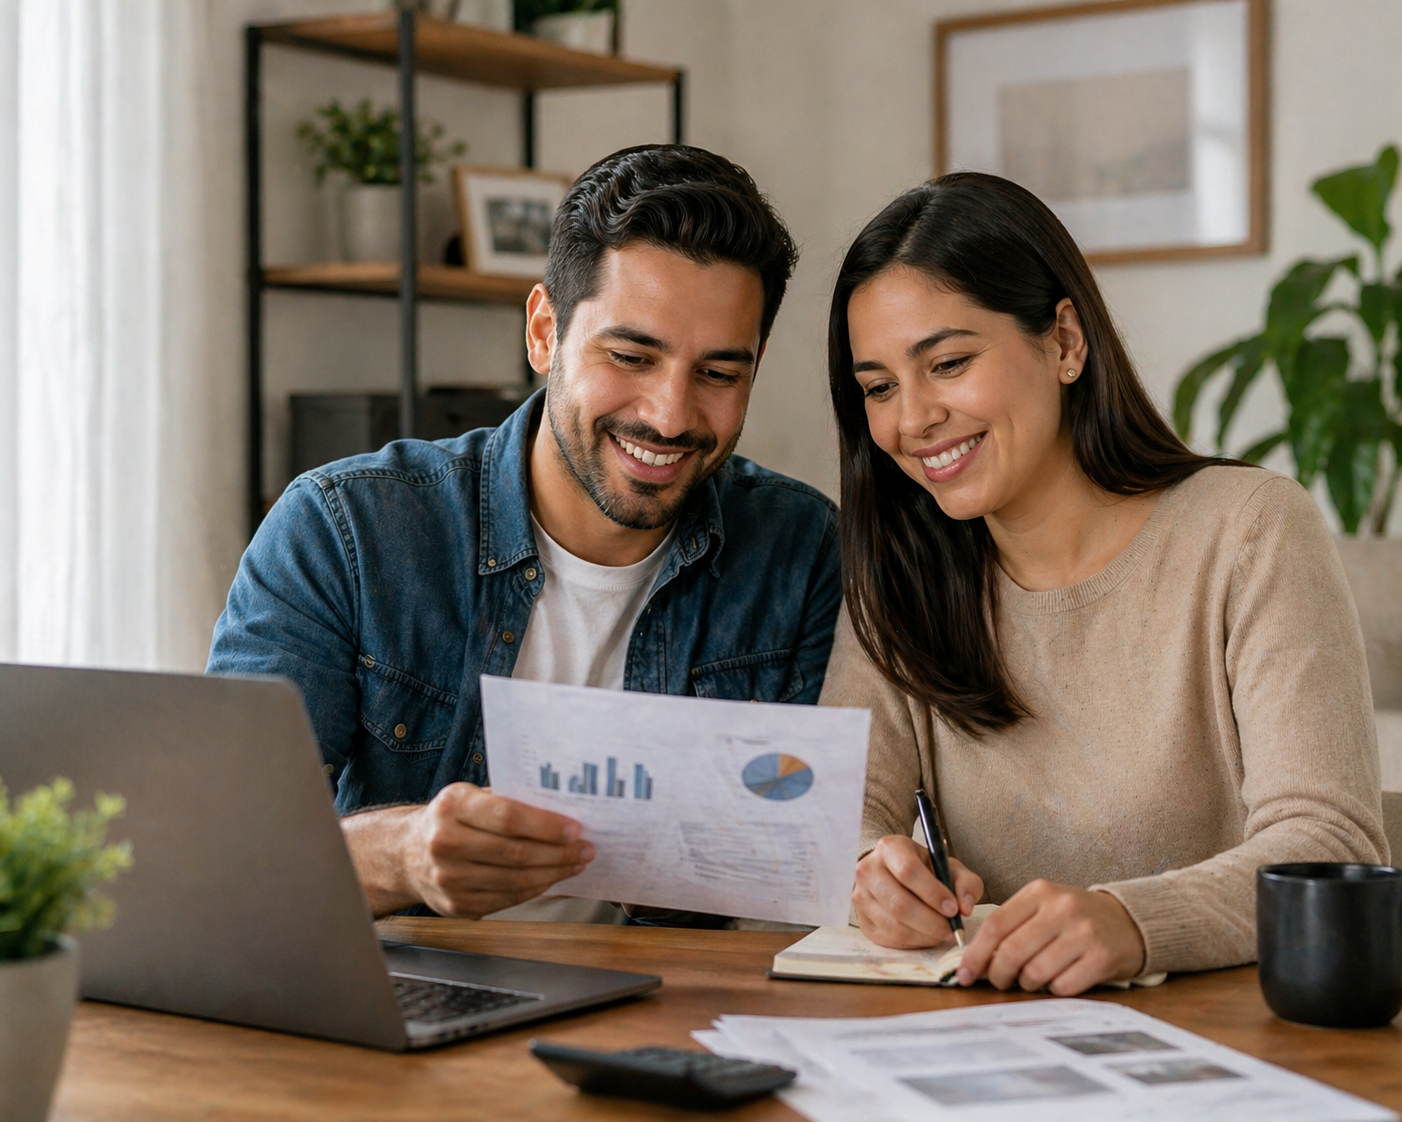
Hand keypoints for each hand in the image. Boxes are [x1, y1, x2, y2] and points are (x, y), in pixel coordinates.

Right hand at [342, 782, 593, 917]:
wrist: (406, 854)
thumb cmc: (449, 819)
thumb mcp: (469, 797)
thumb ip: (508, 801)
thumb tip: (562, 809)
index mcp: (452, 807)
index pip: (508, 817)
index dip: (546, 825)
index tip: (575, 828)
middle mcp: (446, 843)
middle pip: (516, 853)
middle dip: (559, 853)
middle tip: (586, 848)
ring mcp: (449, 879)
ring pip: (515, 880)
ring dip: (554, 873)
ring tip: (576, 863)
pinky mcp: (457, 906)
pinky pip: (507, 899)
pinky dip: (535, 889)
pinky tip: (552, 878)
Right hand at [853, 835, 983, 947]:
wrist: (896, 873)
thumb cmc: (926, 869)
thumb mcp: (950, 867)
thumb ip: (965, 883)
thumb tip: (964, 908)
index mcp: (890, 848)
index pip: (907, 871)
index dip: (932, 893)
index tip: (953, 909)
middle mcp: (868, 870)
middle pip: (899, 903)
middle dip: (931, 921)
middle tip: (951, 928)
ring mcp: (861, 896)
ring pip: (894, 926)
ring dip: (924, 935)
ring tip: (942, 932)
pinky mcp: (862, 920)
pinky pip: (889, 939)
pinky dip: (913, 942)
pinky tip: (927, 935)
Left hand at [954, 880, 1145, 994]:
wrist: (1129, 922)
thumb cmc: (1075, 917)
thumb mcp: (1043, 906)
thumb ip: (1012, 925)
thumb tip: (976, 959)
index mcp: (1040, 892)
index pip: (996, 925)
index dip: (975, 953)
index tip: (964, 973)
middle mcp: (1062, 908)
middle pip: (1011, 951)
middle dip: (997, 974)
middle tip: (999, 982)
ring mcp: (1083, 933)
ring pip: (1035, 973)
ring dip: (1026, 984)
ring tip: (1032, 978)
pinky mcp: (1101, 958)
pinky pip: (1062, 987)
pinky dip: (1053, 990)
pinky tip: (1059, 979)